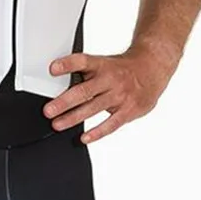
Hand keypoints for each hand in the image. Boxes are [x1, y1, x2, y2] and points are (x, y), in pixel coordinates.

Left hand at [44, 45, 176, 143]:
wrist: (152, 68)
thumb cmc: (122, 68)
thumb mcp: (104, 63)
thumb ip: (85, 74)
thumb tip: (59, 85)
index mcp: (102, 65)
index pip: (83, 61)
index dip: (67, 64)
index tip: (53, 69)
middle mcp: (110, 79)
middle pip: (84, 90)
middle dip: (64, 102)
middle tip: (48, 110)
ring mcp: (120, 95)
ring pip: (94, 108)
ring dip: (74, 118)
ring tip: (58, 124)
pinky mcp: (129, 110)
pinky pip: (111, 124)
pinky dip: (97, 132)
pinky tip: (84, 138)